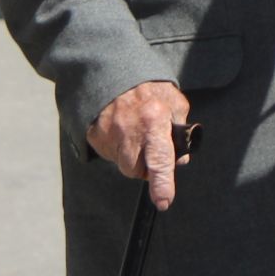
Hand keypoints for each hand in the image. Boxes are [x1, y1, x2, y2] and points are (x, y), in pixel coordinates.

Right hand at [86, 81, 192, 210]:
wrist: (114, 72)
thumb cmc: (150, 89)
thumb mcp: (174, 102)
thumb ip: (180, 129)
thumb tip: (180, 161)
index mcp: (154, 120)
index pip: (160, 159)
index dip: (162, 183)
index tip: (164, 202)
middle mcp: (130, 130)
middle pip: (136, 169)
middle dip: (145, 166)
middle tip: (150, 147)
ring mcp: (109, 135)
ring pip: (123, 165)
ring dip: (132, 158)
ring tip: (136, 135)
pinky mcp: (94, 137)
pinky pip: (108, 155)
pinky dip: (117, 149)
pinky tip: (122, 131)